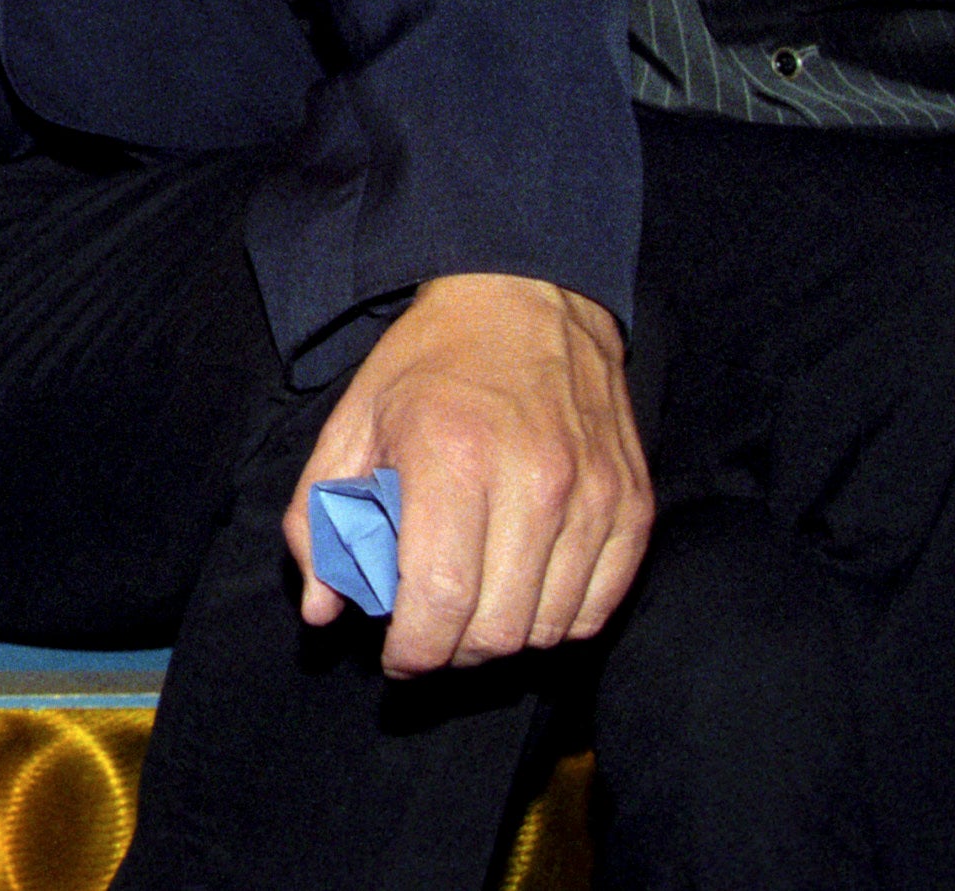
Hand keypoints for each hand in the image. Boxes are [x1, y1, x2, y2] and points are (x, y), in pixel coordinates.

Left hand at [290, 271, 648, 675]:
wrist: (528, 296)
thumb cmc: (429, 364)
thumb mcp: (352, 422)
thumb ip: (322, 520)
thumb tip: (321, 610)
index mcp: (451, 457)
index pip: (440, 600)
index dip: (413, 652)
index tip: (396, 658)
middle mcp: (533, 480)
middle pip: (496, 629)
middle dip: (451, 652)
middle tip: (429, 635)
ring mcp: (593, 495)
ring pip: (549, 628)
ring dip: (503, 639)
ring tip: (472, 610)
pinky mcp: (633, 504)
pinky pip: (599, 606)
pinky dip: (558, 621)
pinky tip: (523, 595)